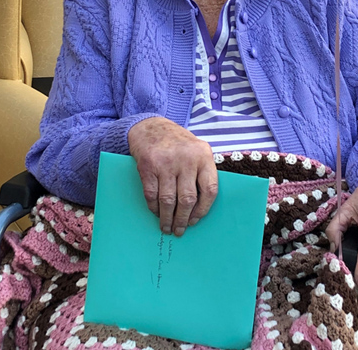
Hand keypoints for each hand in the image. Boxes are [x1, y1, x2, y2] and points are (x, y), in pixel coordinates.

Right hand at [127, 117, 217, 236]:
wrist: (151, 126)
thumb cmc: (177, 143)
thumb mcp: (197, 150)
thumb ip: (202, 172)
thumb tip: (200, 208)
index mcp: (203, 156)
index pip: (210, 190)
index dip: (203, 209)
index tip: (195, 220)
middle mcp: (186, 159)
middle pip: (188, 199)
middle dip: (183, 219)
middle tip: (179, 230)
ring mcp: (166, 163)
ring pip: (168, 200)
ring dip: (167, 218)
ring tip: (166, 227)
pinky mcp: (148, 166)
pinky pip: (152, 195)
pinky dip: (154, 207)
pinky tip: (156, 212)